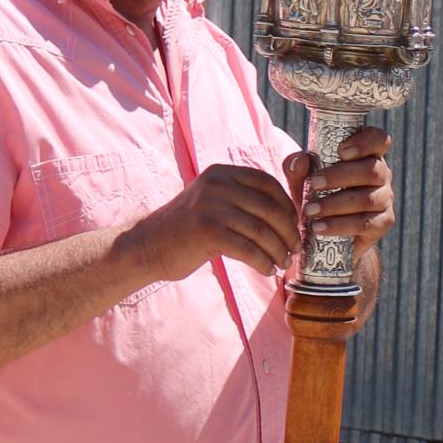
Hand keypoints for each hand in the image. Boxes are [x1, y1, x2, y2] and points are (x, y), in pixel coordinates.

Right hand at [128, 163, 300, 282]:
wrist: (147, 247)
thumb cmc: (187, 230)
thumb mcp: (213, 201)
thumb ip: (242, 199)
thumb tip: (288, 215)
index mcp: (221, 172)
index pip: (268, 183)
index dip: (287, 205)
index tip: (295, 225)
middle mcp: (217, 183)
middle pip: (269, 207)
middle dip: (288, 231)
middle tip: (295, 249)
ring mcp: (211, 206)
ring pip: (261, 231)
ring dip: (278, 250)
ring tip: (283, 263)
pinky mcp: (207, 231)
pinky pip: (248, 249)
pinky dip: (262, 262)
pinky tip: (267, 270)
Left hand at [285, 126, 395, 251]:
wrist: (322, 232)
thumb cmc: (314, 196)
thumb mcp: (301, 180)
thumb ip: (297, 169)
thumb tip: (300, 160)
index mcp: (366, 155)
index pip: (378, 140)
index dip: (365, 142)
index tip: (341, 151)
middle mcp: (381, 175)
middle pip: (372, 169)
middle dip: (340, 176)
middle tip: (314, 184)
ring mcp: (384, 199)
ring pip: (367, 198)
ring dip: (336, 204)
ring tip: (310, 211)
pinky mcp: (382, 223)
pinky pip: (366, 224)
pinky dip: (340, 226)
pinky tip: (319, 228)